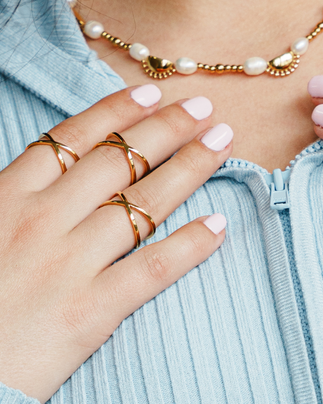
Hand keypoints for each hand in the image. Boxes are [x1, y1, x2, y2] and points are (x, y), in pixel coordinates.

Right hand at [0, 85, 231, 402]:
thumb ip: (17, 192)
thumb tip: (53, 162)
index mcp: (9, 196)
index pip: (75, 138)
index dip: (118, 111)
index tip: (152, 92)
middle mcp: (43, 220)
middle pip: (119, 160)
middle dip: (167, 128)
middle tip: (203, 109)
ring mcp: (69, 264)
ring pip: (144, 201)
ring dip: (190, 167)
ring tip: (221, 143)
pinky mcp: (90, 311)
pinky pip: (153, 267)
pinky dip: (191, 244)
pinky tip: (219, 225)